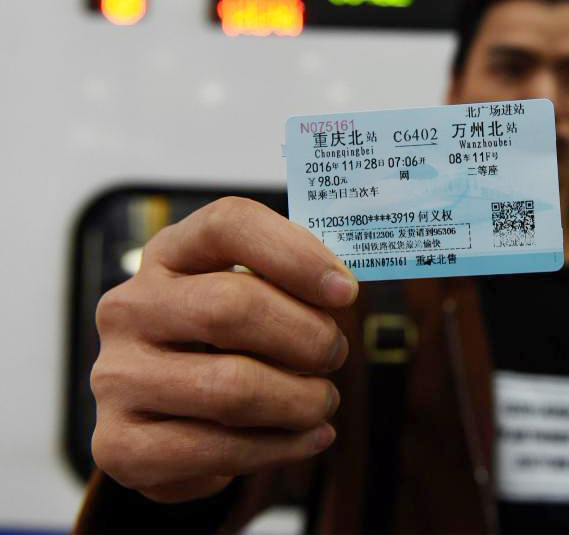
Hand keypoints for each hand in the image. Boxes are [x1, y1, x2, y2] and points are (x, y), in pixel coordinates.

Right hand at [90, 197, 356, 502]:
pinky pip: (215, 450)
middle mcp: (131, 308)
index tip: (345, 291)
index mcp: (168, 253)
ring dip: (299, 399)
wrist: (162, 412)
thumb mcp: (250, 291)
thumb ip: (291, 279)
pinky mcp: (119, 443)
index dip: (295, 254)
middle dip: (306, 336)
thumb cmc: (223, 339)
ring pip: (229, 387)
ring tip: (323, 401)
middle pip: (231, 306)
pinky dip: (280, 448)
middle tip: (335, 354)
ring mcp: (117, 375)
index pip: (228, 225)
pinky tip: (309, 438)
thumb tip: (338, 289)